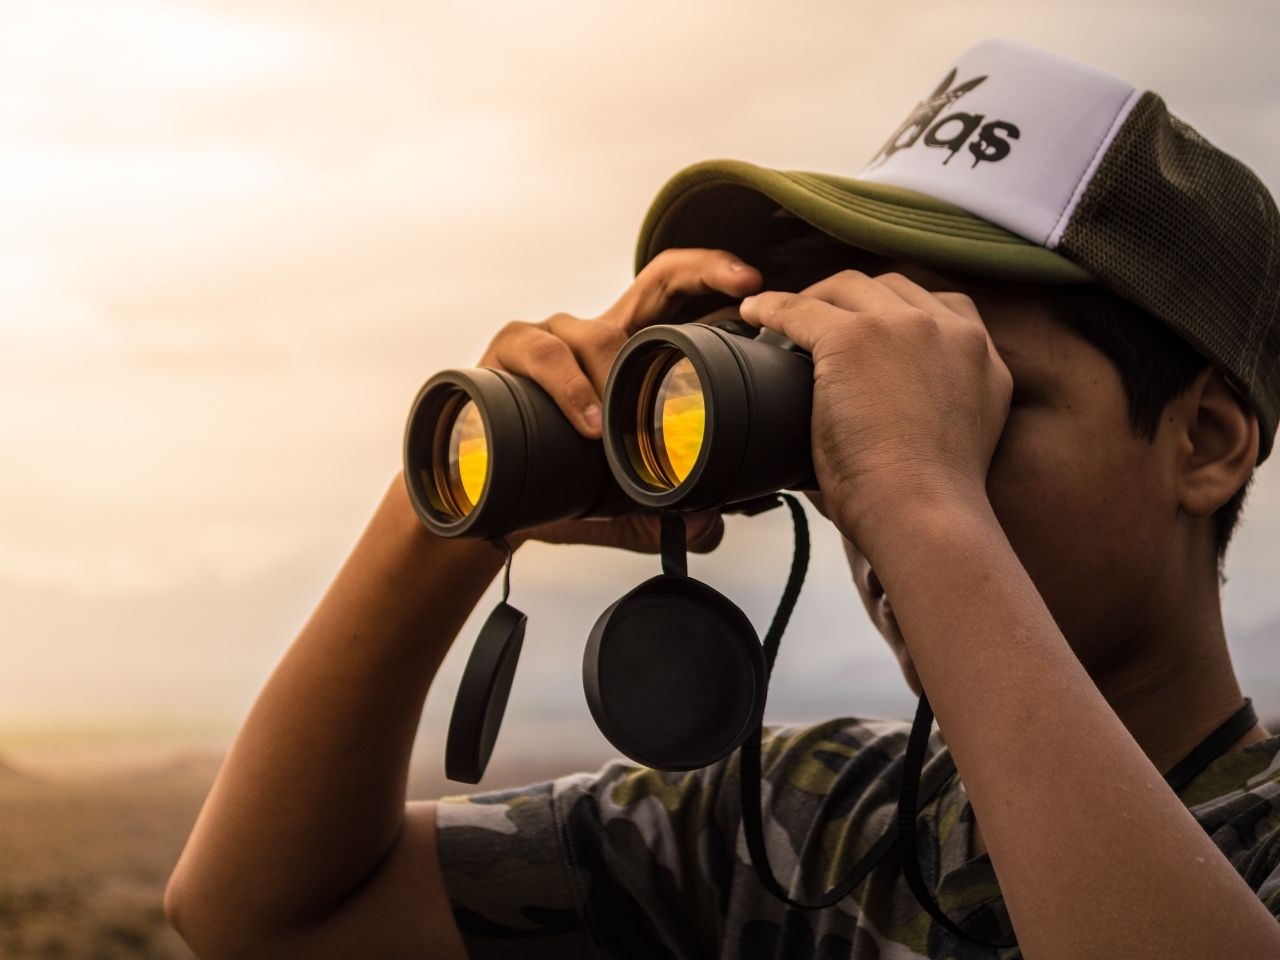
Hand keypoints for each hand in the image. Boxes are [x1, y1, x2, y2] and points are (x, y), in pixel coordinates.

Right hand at [477, 248, 763, 553]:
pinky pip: (540, 354)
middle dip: (704, 270)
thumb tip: (710, 526)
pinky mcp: (507, 351)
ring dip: (614, 375)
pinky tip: (586, 424)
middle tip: (745, 286)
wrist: (480, 500)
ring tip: (618, 426)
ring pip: (595, 332)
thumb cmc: (551, 484)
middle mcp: (595, 335)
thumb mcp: (620, 503)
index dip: (718, 280)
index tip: (757, 285)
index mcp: (628, 357)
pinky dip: (568, 388)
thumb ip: (666, 511)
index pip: (679, 299)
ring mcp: (552, 336)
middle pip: (656, 280)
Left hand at [737, 269, 1011, 559]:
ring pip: (848, 288)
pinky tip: (754, 315)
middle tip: (819, 320)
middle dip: (854, 299)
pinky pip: (801, 310)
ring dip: (815, 299)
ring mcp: (904, 327)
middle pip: (892, 288)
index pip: (940, 306)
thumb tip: (882, 414)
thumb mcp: (954, 433)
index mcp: (982, 356)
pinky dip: (772, 309)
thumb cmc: (927, 501)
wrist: (924, 512)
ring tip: (784, 319)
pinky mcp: (855, 338)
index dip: (898, 311)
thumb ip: (933, 402)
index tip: (870, 327)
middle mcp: (952, 330)